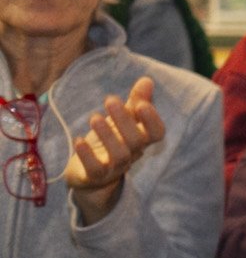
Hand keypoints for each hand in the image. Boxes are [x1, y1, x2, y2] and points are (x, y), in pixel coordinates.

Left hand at [62, 78, 166, 222]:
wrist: (92, 178)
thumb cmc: (110, 144)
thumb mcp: (122, 122)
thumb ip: (135, 103)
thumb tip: (147, 80)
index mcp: (141, 140)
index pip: (156, 133)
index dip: (152, 120)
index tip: (141, 104)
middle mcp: (132, 155)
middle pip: (136, 141)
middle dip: (124, 120)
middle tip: (110, 99)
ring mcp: (115, 168)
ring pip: (119, 155)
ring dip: (108, 135)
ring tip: (94, 117)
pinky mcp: (95, 176)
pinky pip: (96, 169)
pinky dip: (87, 155)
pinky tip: (78, 140)